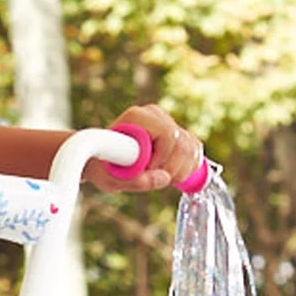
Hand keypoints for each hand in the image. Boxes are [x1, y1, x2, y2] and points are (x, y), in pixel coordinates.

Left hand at [89, 104, 203, 193]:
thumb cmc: (104, 168)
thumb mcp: (113, 180)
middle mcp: (154, 115)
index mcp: (137, 118)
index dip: (162, 159)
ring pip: (191, 145)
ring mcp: (166, 121)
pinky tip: (176, 174)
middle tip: (156, 178)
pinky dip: (190, 165)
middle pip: (183, 141)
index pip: (168, 135)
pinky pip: (195, 147)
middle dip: (174, 167)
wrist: (101, 160)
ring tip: (163, 178)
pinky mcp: (175, 132)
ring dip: (183, 169)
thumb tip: (164, 178)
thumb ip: (137, 181)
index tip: (147, 171)